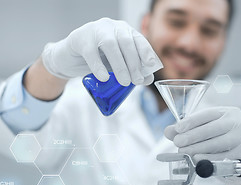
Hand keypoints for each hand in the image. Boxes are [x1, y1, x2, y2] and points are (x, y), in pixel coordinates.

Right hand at [41, 17, 162, 85]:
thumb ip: (132, 69)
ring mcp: (94, 30)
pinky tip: (104, 78)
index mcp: (123, 30)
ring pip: (110, 45)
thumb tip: (148, 79)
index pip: (138, 38)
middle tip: (137, 80)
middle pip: (125, 42)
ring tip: (125, 82)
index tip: (150, 65)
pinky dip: (99, 66)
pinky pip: (90, 52)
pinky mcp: (79, 38)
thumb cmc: (98, 59)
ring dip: (120, 65)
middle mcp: (111, 27)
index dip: (145, 51)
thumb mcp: (117, 64)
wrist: (70, 57)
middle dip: (134, 62)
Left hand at [164, 107, 240, 184]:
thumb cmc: (222, 143)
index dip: (192, 121)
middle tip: (178, 143)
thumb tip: (169, 132)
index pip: (209, 114)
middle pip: (214, 128)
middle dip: (193, 136)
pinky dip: (210, 158)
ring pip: (219, 142)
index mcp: (229, 112)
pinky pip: (226, 157)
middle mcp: (240, 122)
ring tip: (184, 152)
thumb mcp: (207, 133)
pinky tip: (198, 159)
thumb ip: (188, 131)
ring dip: (199, 148)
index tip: (177, 128)